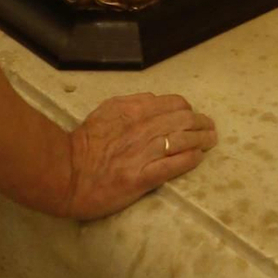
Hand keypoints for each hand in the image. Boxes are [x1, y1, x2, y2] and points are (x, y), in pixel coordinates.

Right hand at [65, 91, 217, 218]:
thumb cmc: (84, 143)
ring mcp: (143, 152)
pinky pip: (173, 165)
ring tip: (211, 142)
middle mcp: (142, 128)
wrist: (66, 174)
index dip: (188, 109)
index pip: (173, 104)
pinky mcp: (142, 177)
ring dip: (202, 140)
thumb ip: (132, 104)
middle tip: (211, 129)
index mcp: (133, 110)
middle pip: (183, 120)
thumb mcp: (107, 111)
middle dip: (201, 123)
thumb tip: (155, 100)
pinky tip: (198, 158)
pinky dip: (189, 159)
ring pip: (183, 140)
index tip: (194, 116)